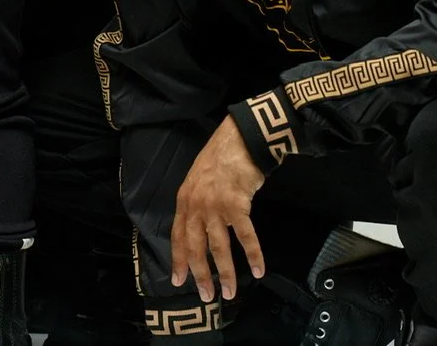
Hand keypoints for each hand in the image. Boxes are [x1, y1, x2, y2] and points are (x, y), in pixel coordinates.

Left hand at [170, 117, 266, 301]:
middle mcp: (196, 205)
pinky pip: (245, 237)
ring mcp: (215, 205)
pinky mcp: (236, 205)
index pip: (178, 236)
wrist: (239, 138)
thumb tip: (200, 230)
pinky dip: (254, 255)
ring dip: (226, 273)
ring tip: (230, 293)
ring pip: (219, 247)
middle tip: (207, 297)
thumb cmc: (221, 158)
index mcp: (185, 200)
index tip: (178, 281)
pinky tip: (258, 270)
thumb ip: (196, 204)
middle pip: (196, 247)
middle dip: (201, 275)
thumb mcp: (199, 180)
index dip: (178, 260)